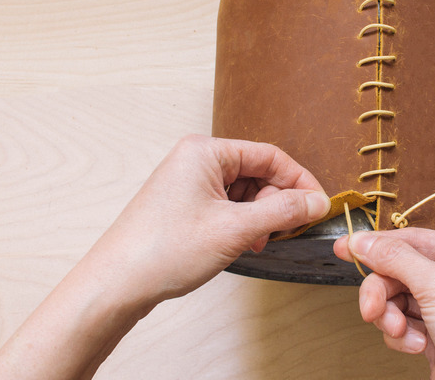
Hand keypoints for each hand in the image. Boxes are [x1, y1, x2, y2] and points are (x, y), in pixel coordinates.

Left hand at [0, 135, 330, 379]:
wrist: (116, 284)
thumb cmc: (164, 250)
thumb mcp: (236, 229)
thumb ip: (282, 211)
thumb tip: (316, 202)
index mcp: (205, 151)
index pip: (269, 155)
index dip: (299, 181)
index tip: (318, 205)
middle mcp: (195, 160)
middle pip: (257, 172)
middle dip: (275, 202)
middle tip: (284, 230)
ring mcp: (188, 182)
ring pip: (243, 192)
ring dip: (259, 216)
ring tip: (257, 242)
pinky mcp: (184, 205)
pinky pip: (226, 205)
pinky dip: (241, 223)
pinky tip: (242, 243)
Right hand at [333, 228, 434, 379]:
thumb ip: (396, 259)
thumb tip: (363, 239)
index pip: (415, 239)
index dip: (378, 244)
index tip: (344, 248)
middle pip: (401, 272)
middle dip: (383, 292)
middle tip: (370, 308)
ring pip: (399, 301)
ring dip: (391, 317)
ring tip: (398, 332)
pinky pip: (405, 326)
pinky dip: (403, 337)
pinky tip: (415, 346)